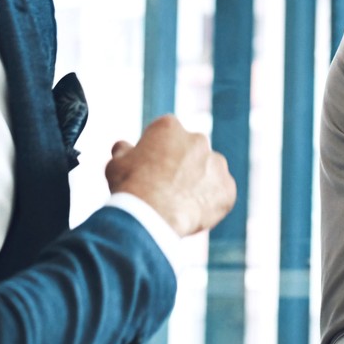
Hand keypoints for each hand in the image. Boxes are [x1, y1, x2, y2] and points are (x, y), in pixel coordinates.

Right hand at [106, 115, 235, 236]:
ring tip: (180, 204)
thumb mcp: (116, 164)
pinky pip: (221, 194)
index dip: (158, 153)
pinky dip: (211, 203)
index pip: (166, 135)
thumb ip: (123, 151)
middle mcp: (198, 139)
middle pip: (191, 151)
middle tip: (167, 188)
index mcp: (169, 127)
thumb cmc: (130, 187)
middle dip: (182, 166)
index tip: (151, 169)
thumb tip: (123, 147)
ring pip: (209, 171)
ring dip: (199, 183)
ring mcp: (216, 164)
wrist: (151, 216)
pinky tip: (193, 214)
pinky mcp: (228, 188)